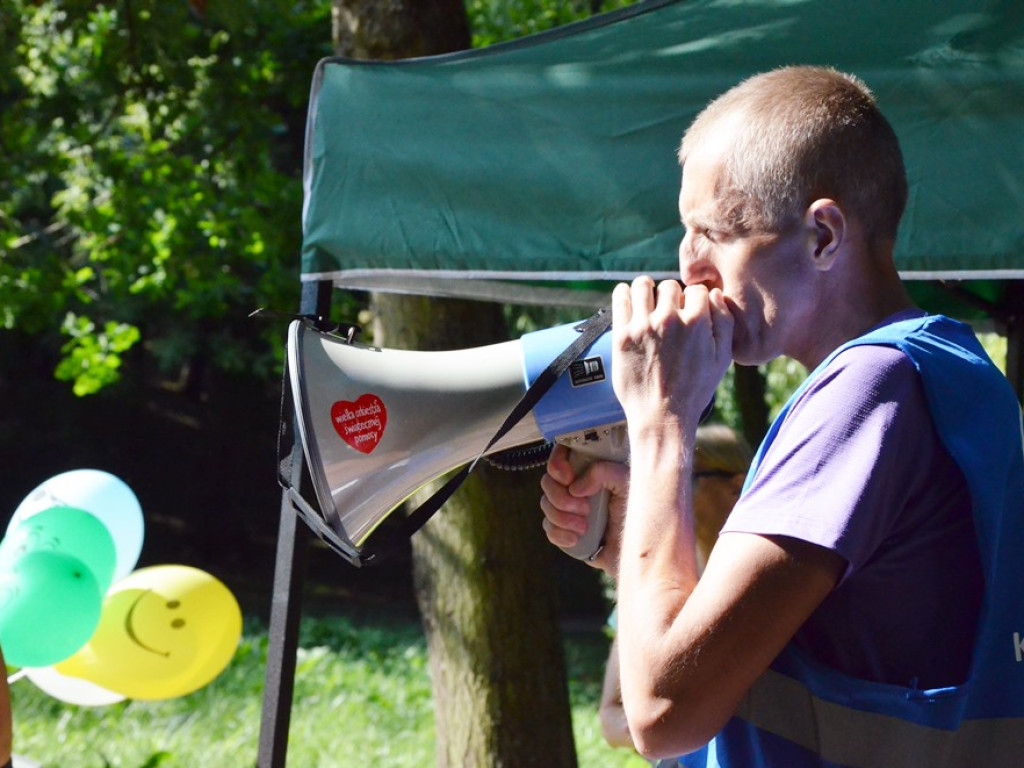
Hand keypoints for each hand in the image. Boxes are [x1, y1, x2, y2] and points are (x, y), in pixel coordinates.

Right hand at [540, 443, 627, 573]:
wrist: (640, 549)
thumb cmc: (640, 513)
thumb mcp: (626, 482)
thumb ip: (602, 472)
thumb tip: (575, 488)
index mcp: (592, 469)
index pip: (562, 454)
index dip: (557, 464)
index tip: (568, 477)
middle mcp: (579, 486)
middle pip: (548, 481)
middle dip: (560, 497)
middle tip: (584, 508)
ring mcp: (571, 508)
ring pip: (546, 505)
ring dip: (561, 517)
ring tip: (584, 527)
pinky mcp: (567, 530)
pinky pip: (548, 528)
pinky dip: (558, 533)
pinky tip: (576, 539)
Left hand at [612, 277, 732, 432]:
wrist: (662, 416)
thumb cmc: (695, 390)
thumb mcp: (722, 358)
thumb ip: (724, 321)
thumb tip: (714, 293)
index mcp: (697, 322)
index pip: (696, 290)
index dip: (695, 299)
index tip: (689, 310)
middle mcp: (668, 320)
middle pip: (669, 286)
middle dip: (672, 296)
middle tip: (669, 310)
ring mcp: (642, 326)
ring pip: (643, 286)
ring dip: (647, 289)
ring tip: (648, 300)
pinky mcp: (622, 335)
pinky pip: (620, 299)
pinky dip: (624, 294)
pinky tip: (628, 299)